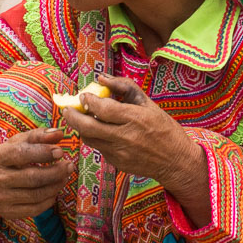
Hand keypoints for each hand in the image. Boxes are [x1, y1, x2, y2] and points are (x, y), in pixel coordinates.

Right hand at [0, 129, 73, 221]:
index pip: (21, 154)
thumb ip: (38, 136)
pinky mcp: (7, 212)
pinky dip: (49, 200)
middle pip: (32, 178)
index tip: (60, 151)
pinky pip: (34, 209)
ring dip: (55, 186)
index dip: (43, 153)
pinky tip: (55, 191)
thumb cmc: (6, 159)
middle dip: (55, 172)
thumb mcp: (17, 143)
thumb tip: (60, 134)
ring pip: (35, 195)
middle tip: (69, 166)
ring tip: (65, 177)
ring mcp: (0, 198)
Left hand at [58, 76, 209, 225]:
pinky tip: (101, 132)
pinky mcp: (117, 164)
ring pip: (89, 139)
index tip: (82, 95)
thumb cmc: (163, 128)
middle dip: (72, 116)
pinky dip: (95, 138)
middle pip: (88, 126)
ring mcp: (120, 153)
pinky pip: (99, 148)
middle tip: (66, 109)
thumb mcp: (147, 102)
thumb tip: (101, 78)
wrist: (176, 161)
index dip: (87, 101)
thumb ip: (123, 87)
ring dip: (81, 128)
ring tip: (82, 118)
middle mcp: (125, 137)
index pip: (102, 108)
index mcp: (135, 118)